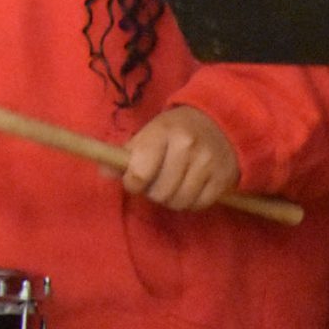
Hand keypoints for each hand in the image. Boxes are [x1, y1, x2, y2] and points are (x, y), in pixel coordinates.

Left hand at [120, 105, 241, 210]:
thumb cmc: (176, 130)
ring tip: (172, 185)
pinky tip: (189, 188)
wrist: (221, 123)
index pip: (140, 172)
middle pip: (159, 192)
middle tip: (156, 182)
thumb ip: (126, 154)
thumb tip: (104, 173)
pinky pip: (199, 205)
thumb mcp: (149, 133)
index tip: (134, 180)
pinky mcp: (223, 179)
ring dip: (171, 200)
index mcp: (162, 132)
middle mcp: (186, 147)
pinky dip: (190, 203)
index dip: (132, 183)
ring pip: (179, 202)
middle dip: (152, 192)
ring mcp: (208, 163)